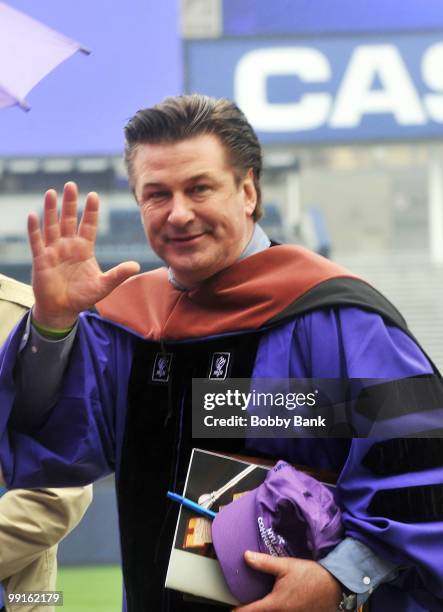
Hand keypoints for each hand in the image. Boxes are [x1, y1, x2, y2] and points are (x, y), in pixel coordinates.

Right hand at [28, 182, 139, 328]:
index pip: (89, 225)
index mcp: (84, 249)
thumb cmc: (83, 297)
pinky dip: (34, 229)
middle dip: (70, 203)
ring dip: (50, 210)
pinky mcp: (41, 260)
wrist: (63, 310)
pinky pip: (36, 242)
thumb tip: (136, 265)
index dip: (91, 211)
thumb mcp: (104, 285)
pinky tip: (33, 215)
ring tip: (51, 192)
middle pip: (68, 220)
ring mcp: (53, 251)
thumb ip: (118, 274)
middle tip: (71, 184)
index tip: (94, 195)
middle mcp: (68, 246)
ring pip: (51, 226)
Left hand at [233, 551, 340, 611]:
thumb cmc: (310, 575)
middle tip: (247, 603)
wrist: (334, 584)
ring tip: (263, 601)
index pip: (251, 611)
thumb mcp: (285, 566)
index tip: (231, 610)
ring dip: (267, 609)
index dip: (239, 611)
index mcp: (276, 603)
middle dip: (254, 609)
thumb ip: (264, 563)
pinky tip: (280, 601)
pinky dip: (279, 609)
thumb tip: (246, 556)